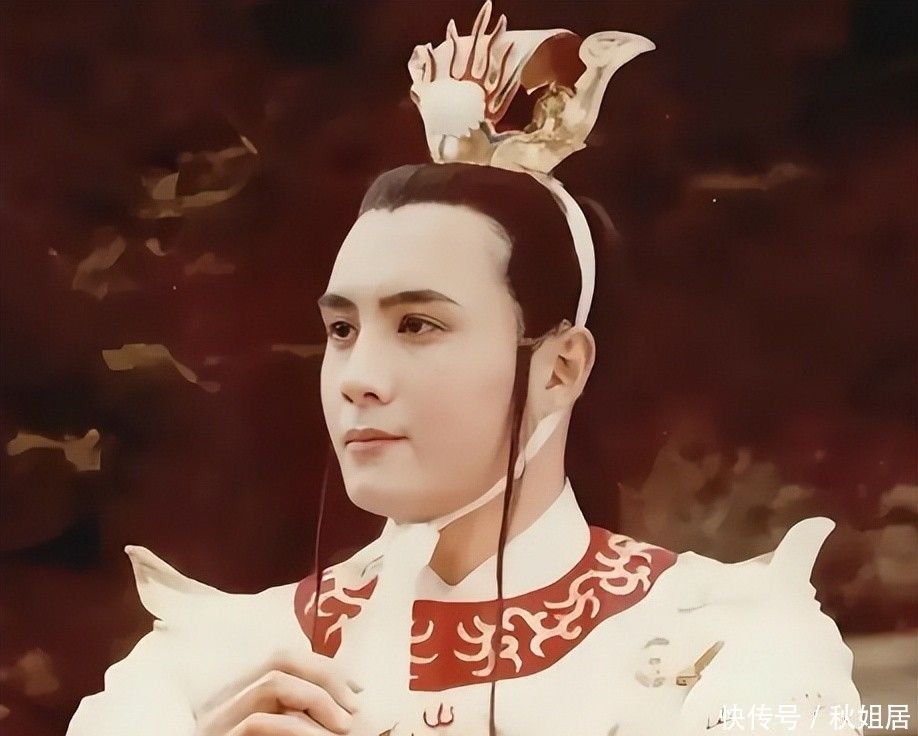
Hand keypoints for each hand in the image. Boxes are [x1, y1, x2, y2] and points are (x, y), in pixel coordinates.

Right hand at [193, 650, 359, 735]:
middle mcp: (222, 701)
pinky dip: (297, 727)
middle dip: (324, 676)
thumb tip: (347, 691)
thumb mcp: (284, 731)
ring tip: (344, 723)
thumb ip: (296, 712)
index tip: (356, 690)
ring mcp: (215, 723)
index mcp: (239, 695)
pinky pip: (257, 723)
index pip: (284, 658)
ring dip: (316, 698)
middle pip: (279, 660)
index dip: (324, 668)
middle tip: (354, 704)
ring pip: (272, 683)